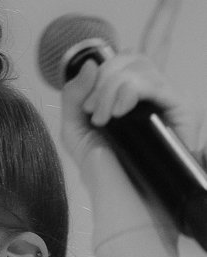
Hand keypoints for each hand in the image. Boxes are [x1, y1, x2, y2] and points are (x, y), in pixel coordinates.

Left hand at [60, 52, 202, 170]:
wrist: (119, 197)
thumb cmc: (101, 169)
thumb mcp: (74, 130)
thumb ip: (73, 95)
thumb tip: (90, 64)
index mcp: (129, 95)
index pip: (121, 61)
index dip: (100, 73)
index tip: (86, 107)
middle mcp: (152, 94)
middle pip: (130, 59)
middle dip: (103, 82)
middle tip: (94, 115)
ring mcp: (167, 101)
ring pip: (141, 67)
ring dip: (112, 88)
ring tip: (104, 120)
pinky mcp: (182, 110)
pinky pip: (156, 83)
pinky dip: (131, 90)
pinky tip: (119, 111)